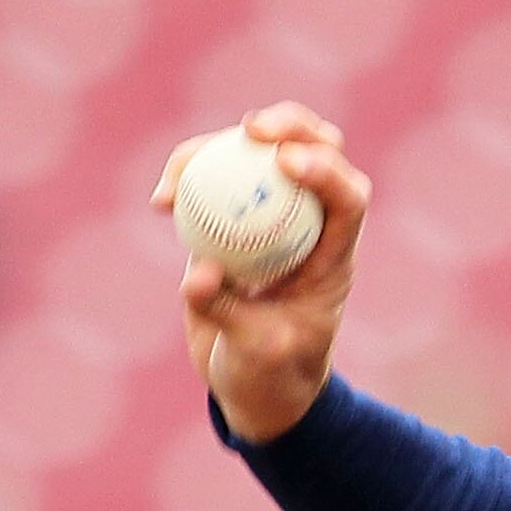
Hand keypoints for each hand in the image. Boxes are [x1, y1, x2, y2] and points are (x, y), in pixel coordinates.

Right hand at [152, 101, 370, 441]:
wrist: (252, 385)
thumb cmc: (270, 374)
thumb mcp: (255, 353)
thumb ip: (227, 313)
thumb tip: (198, 273)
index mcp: (332, 258)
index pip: (348, 200)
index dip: (326, 170)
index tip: (285, 162)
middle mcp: (310, 227)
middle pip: (319, 151)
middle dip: (292, 125)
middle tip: (250, 129)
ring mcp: (272, 217)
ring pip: (263, 154)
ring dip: (225, 143)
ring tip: (180, 170)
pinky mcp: (234, 218)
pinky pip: (216, 178)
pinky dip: (187, 175)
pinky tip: (161, 199)